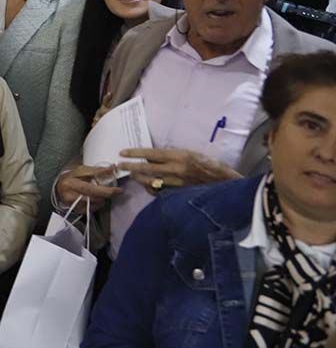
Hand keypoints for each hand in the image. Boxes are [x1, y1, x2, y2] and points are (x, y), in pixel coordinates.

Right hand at [55, 164, 120, 207]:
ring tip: (101, 193)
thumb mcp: (81, 170)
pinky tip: (95, 199)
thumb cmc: (70, 178)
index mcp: (71, 182)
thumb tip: (112, 168)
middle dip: (107, 193)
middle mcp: (70, 194)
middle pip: (94, 195)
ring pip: (95, 202)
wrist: (58, 189)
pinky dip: (97, 204)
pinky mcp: (76, 210)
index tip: (118, 186)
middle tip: (117, 191)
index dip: (106, 186)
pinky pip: (92, 209)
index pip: (91, 184)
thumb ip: (96, 170)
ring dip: (102, 198)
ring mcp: (73, 204)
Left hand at [118, 148, 240, 191]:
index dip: (136, 153)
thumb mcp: (191, 154)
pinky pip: (159, 192)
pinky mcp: (179, 194)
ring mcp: (177, 184)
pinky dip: (150, 188)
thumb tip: (152, 157)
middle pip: (147, 168)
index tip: (123, 152)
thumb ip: (172, 155)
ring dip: (139, 178)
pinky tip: (146, 185)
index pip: (152, 153)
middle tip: (120, 165)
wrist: (226, 183)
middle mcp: (176, 170)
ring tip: (131, 175)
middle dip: (131, 167)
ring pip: (151, 182)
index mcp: (180, 156)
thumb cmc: (210, 165)